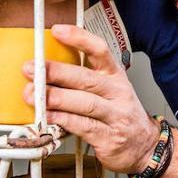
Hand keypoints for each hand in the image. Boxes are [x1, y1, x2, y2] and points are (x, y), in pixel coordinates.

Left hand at [22, 23, 160, 173]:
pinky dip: (62, 120)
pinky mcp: (109, 137)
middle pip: (86, 78)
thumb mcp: (109, 91)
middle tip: (32, 69)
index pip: (100, 51)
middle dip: (56, 72)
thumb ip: (83, 81)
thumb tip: (45, 72)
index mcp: (115, 76)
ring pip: (84, 103)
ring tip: (33, 95)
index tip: (57, 31)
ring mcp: (115, 116)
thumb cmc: (119, 115)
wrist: (145, 147)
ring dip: (55, 98)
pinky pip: (82, 126)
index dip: (79, 38)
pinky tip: (47, 116)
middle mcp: (117, 93)